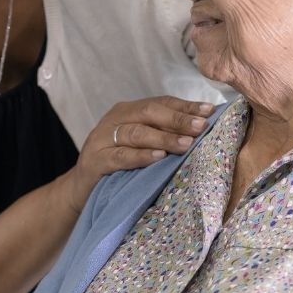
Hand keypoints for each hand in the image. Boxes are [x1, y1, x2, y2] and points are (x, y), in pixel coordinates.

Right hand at [62, 96, 215, 212]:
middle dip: (178, 119)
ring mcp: (102, 139)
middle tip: (202, 126)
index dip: (185, 106)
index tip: (210, 111)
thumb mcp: (141, 145)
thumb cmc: (119, 165)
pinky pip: (121, 156)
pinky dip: (141, 156)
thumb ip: (163, 134)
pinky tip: (158, 157)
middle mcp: (114, 119)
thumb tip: (201, 128)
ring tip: (186, 143)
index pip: (160, 103)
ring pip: (136, 133)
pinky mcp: (95, 161)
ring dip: (163, 137)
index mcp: (128, 111)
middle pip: (149, 113)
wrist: (81, 189)